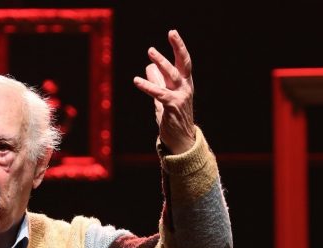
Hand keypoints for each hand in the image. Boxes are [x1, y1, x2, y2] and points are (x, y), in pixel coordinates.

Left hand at [133, 30, 194, 153]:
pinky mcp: (172, 107)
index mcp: (185, 84)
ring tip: (151, 52)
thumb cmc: (172, 118)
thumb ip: (158, 82)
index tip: (173, 33)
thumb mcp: (164, 97)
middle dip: (177, 48)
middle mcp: (185, 88)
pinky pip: (159, 94)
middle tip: (171, 33)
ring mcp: (180, 97)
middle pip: (182, 64)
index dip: (179, 47)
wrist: (180, 140)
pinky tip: (136, 80)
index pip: (184, 62)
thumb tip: (148, 66)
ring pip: (172, 76)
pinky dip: (147, 86)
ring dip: (161, 63)